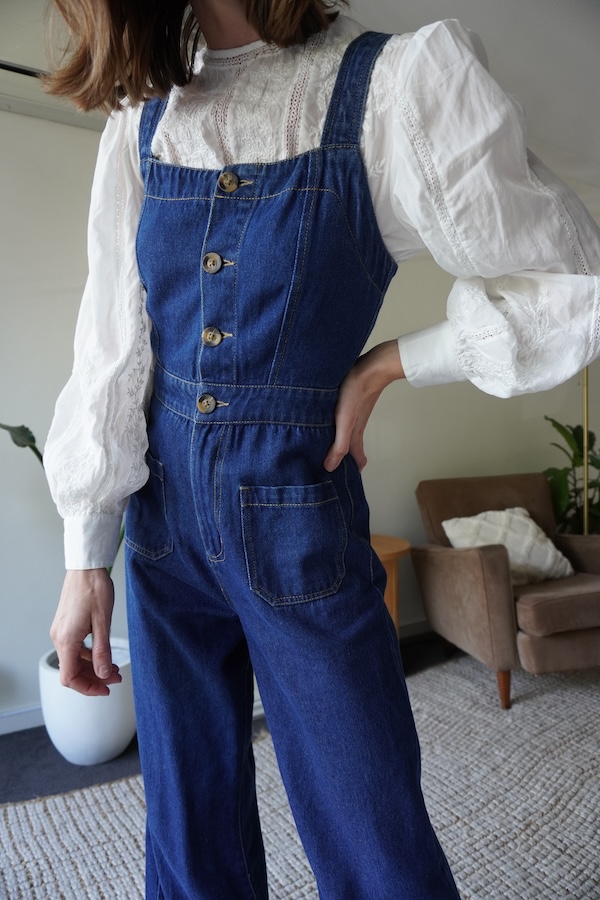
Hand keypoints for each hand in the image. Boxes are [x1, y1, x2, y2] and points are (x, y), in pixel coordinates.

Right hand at [50, 568, 120, 695]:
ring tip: (113, 667)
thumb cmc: (94, 589)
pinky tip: (102, 654)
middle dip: (93, 678)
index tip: (105, 689)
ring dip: (92, 668)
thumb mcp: (103, 621)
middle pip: (71, 671)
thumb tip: (104, 674)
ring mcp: (61, 632)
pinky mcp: (65, 626)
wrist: (86, 567)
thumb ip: (102, 651)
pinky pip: (74, 649)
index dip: (87, 688)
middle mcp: (59, 638)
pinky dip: (87, 656)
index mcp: (67, 639)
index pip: (69, 678)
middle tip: (116, 678)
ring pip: (73, 661)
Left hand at [323, 340, 404, 471]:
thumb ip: (339, 444)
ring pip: (345, 431)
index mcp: (355, 433)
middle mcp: (354, 425)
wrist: (370, 367)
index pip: (356, 457)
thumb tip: (330, 467)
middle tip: (331, 464)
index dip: (352, 468)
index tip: (346, 479)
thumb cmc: (357, 394)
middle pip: (350, 445)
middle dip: (342, 456)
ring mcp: (352, 412)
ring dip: (338, 440)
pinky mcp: (348, 400)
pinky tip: (326, 419)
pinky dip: (335, 424)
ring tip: (325, 445)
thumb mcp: (346, 422)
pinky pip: (341, 417)